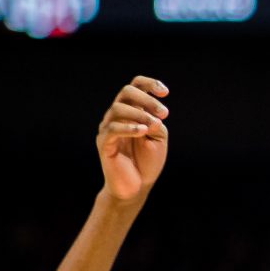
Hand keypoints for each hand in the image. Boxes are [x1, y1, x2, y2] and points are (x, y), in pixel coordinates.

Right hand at [96, 76, 169, 204]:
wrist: (136, 186)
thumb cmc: (147, 161)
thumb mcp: (158, 139)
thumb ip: (156, 123)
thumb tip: (151, 116)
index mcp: (132, 111)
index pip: (135, 87)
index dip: (149, 84)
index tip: (165, 92)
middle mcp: (118, 116)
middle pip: (126, 92)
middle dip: (147, 100)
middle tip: (164, 114)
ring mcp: (108, 128)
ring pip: (118, 109)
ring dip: (140, 114)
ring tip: (154, 126)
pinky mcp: (104, 143)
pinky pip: (112, 129)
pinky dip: (129, 128)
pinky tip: (142, 131)